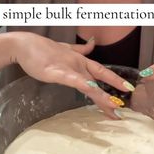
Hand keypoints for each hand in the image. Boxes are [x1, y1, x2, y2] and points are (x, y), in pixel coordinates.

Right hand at [11, 32, 133, 118]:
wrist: (25, 44)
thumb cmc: (43, 48)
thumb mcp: (66, 48)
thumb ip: (80, 48)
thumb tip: (93, 42)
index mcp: (81, 61)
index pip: (102, 72)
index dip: (115, 80)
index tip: (127, 89)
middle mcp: (78, 65)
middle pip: (98, 82)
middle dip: (110, 97)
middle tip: (121, 111)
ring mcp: (69, 68)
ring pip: (89, 83)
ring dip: (101, 95)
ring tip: (114, 105)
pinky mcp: (57, 73)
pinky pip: (73, 80)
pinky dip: (83, 84)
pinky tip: (92, 89)